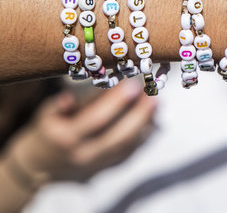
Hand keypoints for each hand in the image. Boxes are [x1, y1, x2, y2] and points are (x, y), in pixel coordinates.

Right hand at [6, 79, 155, 183]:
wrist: (42, 165)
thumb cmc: (49, 129)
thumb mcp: (47, 113)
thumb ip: (64, 104)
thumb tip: (75, 95)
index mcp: (66, 139)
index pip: (96, 120)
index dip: (116, 102)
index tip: (133, 84)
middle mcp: (84, 155)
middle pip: (119, 137)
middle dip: (140, 115)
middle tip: (154, 95)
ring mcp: (98, 165)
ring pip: (129, 146)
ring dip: (147, 124)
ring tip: (158, 103)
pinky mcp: (108, 169)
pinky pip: (131, 153)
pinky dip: (145, 136)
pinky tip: (154, 119)